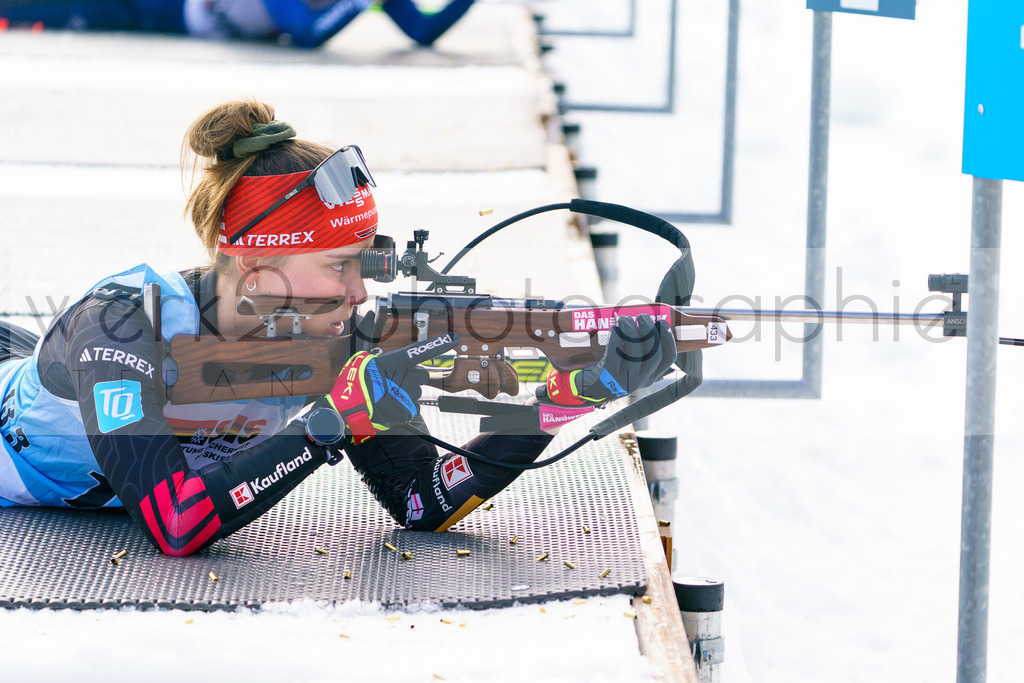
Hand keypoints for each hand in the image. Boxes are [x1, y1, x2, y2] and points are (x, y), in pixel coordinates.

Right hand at [328, 332, 458, 442]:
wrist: (349, 407)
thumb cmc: (354, 380)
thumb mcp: (360, 354)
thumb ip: (368, 334)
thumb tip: (370, 315)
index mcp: (396, 361)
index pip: (420, 351)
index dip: (439, 344)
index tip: (453, 339)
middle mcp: (406, 377)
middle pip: (421, 376)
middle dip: (413, 378)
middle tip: (394, 382)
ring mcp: (408, 394)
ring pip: (416, 392)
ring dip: (406, 394)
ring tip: (388, 395)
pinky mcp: (407, 410)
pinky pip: (412, 407)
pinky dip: (404, 408)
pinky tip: (390, 405)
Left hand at [538, 314, 675, 405]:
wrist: (590, 388)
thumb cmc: (613, 370)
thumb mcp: (632, 366)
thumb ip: (643, 352)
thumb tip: (650, 324)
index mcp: (650, 376)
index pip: (668, 358)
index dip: (667, 339)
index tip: (661, 323)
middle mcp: (641, 380)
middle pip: (654, 354)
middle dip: (649, 331)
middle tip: (642, 317)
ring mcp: (625, 380)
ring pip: (635, 353)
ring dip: (631, 331)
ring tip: (625, 319)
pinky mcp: (609, 376)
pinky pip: (615, 353)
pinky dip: (616, 338)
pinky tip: (614, 329)